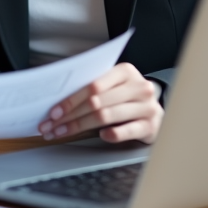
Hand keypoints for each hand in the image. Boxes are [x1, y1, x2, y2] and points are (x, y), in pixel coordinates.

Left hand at [38, 63, 162, 143]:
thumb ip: (93, 88)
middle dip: (70, 115)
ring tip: (63, 132)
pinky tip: (101, 135)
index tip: (54, 112)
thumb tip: (58, 100)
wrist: (155, 110)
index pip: (93, 85)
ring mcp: (146, 107)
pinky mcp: (150, 126)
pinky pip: (127, 131)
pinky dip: (112, 134)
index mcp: (125, 71)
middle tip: (52, 125)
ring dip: (80, 126)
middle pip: (97, 102)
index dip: (71, 99)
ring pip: (107, 116)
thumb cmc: (127, 97)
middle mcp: (138, 87)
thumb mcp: (114, 86)